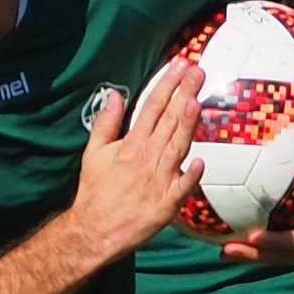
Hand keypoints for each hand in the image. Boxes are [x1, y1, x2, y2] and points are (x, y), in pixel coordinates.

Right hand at [69, 64, 201, 257]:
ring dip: (187, 124)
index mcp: (131, 144)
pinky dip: (191, 176)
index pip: (152, 106)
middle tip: (198, 71)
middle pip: (168, 120)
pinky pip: (182, 188)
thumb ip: (105, 123)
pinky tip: (201, 162)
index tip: (180, 64)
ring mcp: (159, 179)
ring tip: (197, 100)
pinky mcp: (167, 203)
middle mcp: (147, 157)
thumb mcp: (93, 153)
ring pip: (177, 146)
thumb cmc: (96, 190)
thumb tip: (113, 95)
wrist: (95, 229)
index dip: (167, 84)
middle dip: (184, 93)